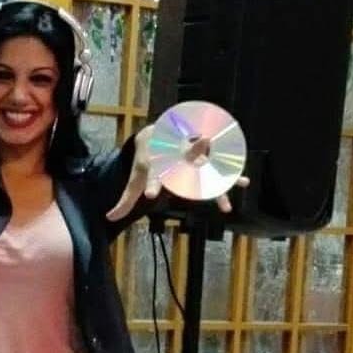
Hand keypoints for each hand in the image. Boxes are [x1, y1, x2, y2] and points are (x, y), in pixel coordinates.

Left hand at [105, 125, 249, 220]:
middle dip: (194, 157)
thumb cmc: (146, 162)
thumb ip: (126, 200)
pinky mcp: (201, 159)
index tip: (150, 195)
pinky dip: (230, 171)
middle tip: (203, 148)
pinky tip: (244, 181)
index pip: (153, 176)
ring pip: (206, 164)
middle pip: (184, 162)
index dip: (151, 185)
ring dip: (220, 169)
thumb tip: (109, 218)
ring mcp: (191, 157)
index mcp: (156, 165)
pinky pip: (216, 165)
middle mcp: (175, 158)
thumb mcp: (134, 180)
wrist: (157, 135)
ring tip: (236, 180)